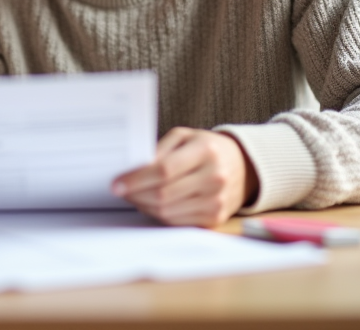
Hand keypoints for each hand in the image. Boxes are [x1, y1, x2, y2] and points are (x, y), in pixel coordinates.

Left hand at [111, 128, 257, 226]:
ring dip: (143, 206)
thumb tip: (134, 169)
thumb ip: (160, 149)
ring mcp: (216, 200)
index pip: (164, 170)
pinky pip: (177, 221)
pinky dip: (158, 214)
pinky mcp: (215, 218)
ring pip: (168, 211)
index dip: (137, 179)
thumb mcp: (184, 137)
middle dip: (135, 194)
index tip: (117, 183)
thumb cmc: (206, 148)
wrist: (242, 166)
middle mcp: (214, 177)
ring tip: (133, 196)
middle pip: (164, 193)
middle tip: (120, 191)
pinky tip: (150, 205)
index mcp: (205, 151)